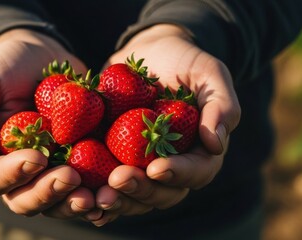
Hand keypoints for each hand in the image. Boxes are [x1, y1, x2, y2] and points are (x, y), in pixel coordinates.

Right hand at [0, 29, 94, 217]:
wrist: (42, 58)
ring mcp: (50, 172)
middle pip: (26, 200)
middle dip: (48, 193)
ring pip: (57, 202)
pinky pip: (86, 187)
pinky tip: (111, 191)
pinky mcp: (78, 165)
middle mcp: (19, 173)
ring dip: (73, 203)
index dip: (13, 174)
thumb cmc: (7, 69)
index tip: (36, 156)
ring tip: (92, 196)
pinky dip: (97, 194)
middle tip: (70, 177)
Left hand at [91, 24, 240, 225]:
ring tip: (96, 194)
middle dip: (140, 190)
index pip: (196, 172)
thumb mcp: (209, 74)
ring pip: (133, 196)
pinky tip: (80, 195)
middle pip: (162, 193)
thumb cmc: (184, 61)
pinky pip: (106, 184)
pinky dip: (94, 193)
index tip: (156, 168)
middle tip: (118, 179)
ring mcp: (141, 166)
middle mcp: (171, 166)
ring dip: (116, 199)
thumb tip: (216, 144)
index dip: (177, 174)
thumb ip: (221, 106)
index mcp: (199, 152)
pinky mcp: (114, 160)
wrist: (149, 53)